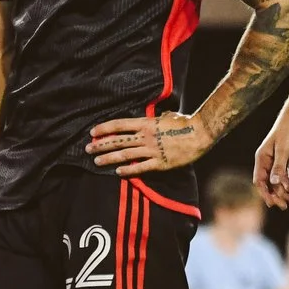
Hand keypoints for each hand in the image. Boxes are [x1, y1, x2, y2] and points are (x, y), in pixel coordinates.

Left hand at [87, 110, 209, 175]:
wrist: (200, 134)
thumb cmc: (185, 122)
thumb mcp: (166, 116)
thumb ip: (155, 118)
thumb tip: (153, 117)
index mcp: (146, 123)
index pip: (119, 125)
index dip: (104, 128)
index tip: (93, 132)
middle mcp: (146, 136)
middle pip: (118, 140)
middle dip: (101, 145)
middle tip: (87, 149)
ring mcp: (152, 150)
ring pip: (125, 154)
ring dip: (109, 158)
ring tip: (97, 161)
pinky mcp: (160, 163)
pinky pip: (141, 167)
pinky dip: (129, 170)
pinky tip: (118, 172)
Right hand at [254, 111, 288, 208]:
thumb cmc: (288, 131)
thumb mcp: (284, 150)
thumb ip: (278, 167)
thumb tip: (273, 183)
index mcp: (261, 159)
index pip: (259, 181)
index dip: (265, 193)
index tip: (272, 204)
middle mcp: (265, 162)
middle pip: (267, 184)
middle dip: (275, 196)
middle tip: (285, 206)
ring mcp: (274, 162)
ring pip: (276, 182)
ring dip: (283, 192)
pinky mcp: (283, 161)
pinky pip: (283, 177)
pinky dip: (288, 185)